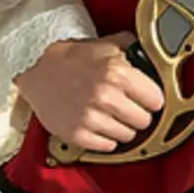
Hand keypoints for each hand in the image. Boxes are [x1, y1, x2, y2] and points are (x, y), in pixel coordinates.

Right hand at [13, 30, 164, 151]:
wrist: (36, 69)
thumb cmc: (73, 58)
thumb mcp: (107, 45)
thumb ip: (135, 51)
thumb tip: (157, 60)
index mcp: (117, 73)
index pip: (156, 100)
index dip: (152, 99)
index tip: (145, 98)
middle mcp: (105, 96)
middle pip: (144, 121)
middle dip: (138, 114)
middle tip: (126, 106)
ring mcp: (90, 118)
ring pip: (128, 136)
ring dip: (122, 127)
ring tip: (110, 114)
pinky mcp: (77, 134)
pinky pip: (108, 147)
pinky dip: (105, 139)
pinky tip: (98, 124)